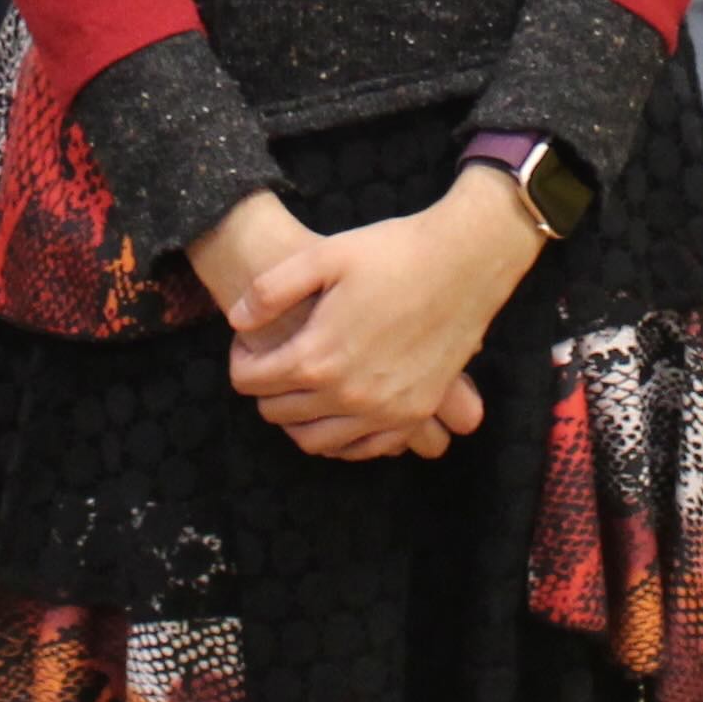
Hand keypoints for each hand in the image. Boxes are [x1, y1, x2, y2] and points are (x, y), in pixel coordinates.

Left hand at [218, 175, 531, 459]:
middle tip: (274, 358)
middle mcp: (347, 396)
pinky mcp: (414, 414)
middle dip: (265, 387)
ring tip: (303, 385)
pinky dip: (341, 438)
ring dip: (298, 417)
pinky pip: (364, 449)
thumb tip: (237, 320)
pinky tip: (338, 410)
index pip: (251, 382)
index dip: (241, 360)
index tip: (250, 341)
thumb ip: (270, 290)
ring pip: (315, 441)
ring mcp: (384, 412)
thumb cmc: (393, 252)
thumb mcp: (323, 255)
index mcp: (318, 357)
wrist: (465, 262)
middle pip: (278, 413)